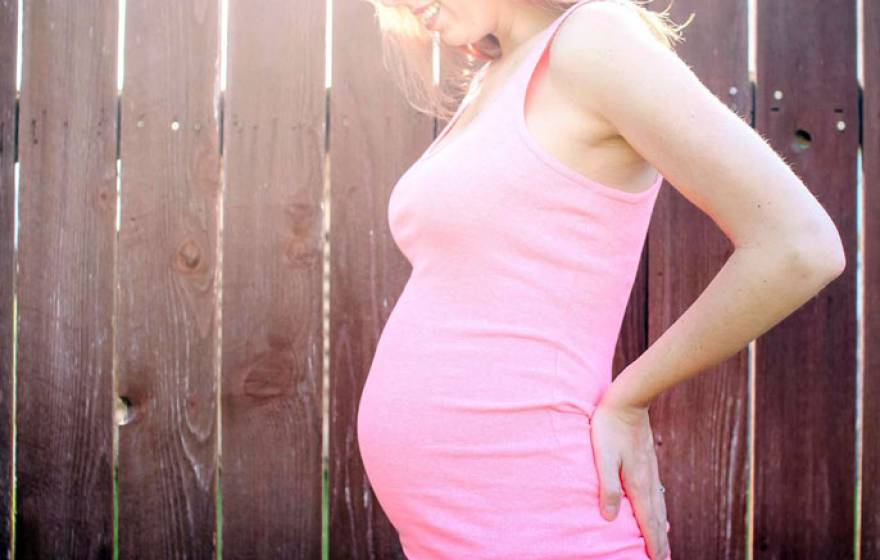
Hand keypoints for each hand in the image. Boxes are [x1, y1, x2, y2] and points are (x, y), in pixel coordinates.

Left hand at [590, 397, 670, 559]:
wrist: (629, 400)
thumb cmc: (610, 426)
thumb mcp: (603, 457)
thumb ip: (608, 486)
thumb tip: (611, 517)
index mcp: (637, 483)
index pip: (647, 520)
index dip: (652, 542)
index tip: (658, 559)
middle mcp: (648, 480)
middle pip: (657, 517)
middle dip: (660, 540)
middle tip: (664, 558)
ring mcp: (650, 470)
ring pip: (659, 505)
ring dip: (661, 526)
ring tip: (664, 542)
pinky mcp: (648, 462)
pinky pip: (657, 493)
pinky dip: (660, 509)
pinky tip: (659, 509)